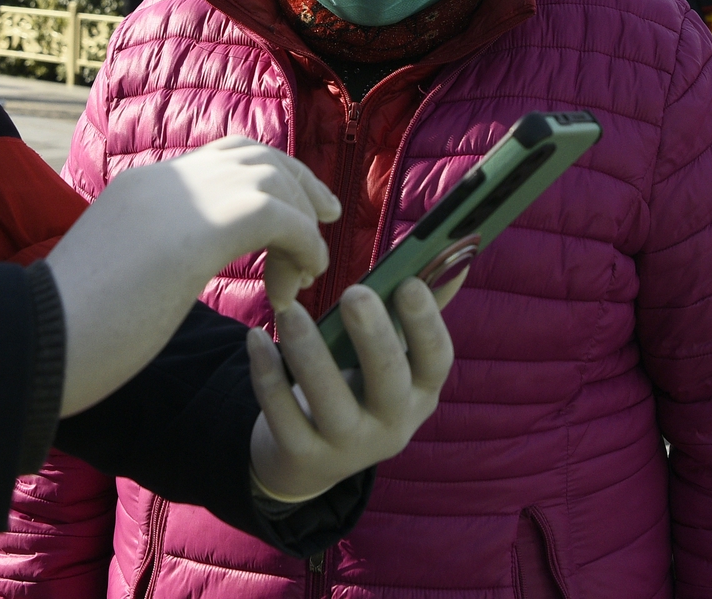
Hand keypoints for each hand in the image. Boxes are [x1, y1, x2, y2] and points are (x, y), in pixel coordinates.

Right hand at [44, 136, 340, 416]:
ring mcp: (182, 197)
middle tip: (326, 218)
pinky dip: (304, 243)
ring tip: (310, 267)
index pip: (219, 160)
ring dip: (302, 219)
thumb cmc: (67, 333)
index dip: (264, 181)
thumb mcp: (117, 276)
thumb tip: (167, 272)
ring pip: (273, 176)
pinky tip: (302, 279)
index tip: (292, 213)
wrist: (35, 340)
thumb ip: (150, 257)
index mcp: (142, 189)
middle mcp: (164, 180)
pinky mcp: (204, 227)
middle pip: (254, 153)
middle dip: (298, 183)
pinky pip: (282, 216)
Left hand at [245, 279, 453, 502]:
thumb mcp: (393, 358)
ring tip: (289, 311)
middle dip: (373, 337)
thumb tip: (456, 252)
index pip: (436, 360)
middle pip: (388, 382)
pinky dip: (268, 376)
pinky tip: (256, 338)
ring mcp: (348, 448)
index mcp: (420, 392)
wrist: (310, 459)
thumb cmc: (358, 386)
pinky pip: (283, 415)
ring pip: (330, 401)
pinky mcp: (303, 456)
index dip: (426, 324)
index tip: (409, 283)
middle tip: (354, 293)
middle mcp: (392, 425)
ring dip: (309, 352)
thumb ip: (418, 310)